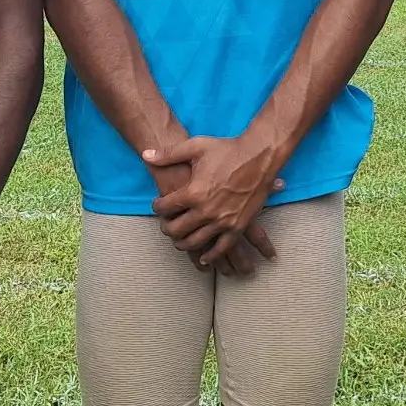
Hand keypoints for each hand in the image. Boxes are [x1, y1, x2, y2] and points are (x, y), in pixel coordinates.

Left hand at [145, 135, 285, 268]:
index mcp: (193, 192)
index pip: (164, 208)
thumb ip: (168, 154)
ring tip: (180, 238)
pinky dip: (211, 256)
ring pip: (194, 243)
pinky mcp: (237, 226)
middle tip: (167, 224)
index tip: (159, 205)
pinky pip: (221, 249)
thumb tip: (146, 154)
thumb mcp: (196, 147)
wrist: (260, 155)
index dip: (157, 207)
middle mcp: (205, 211)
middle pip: (176, 230)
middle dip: (167, 228)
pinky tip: (204, 258)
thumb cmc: (227, 149)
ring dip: (183, 243)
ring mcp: (222, 221)